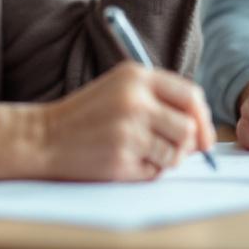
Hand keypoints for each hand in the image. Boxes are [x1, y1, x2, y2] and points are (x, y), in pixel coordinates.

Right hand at [0, 62, 215, 180]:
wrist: (44, 136)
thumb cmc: (87, 115)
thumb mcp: (120, 89)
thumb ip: (159, 99)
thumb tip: (201, 130)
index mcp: (136, 76)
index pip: (191, 95)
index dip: (202, 118)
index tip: (204, 135)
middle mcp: (135, 100)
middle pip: (188, 128)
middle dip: (187, 144)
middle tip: (172, 149)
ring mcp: (128, 131)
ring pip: (175, 153)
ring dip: (165, 159)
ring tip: (140, 152)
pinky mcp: (121, 158)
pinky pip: (155, 172)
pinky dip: (146, 171)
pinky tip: (124, 160)